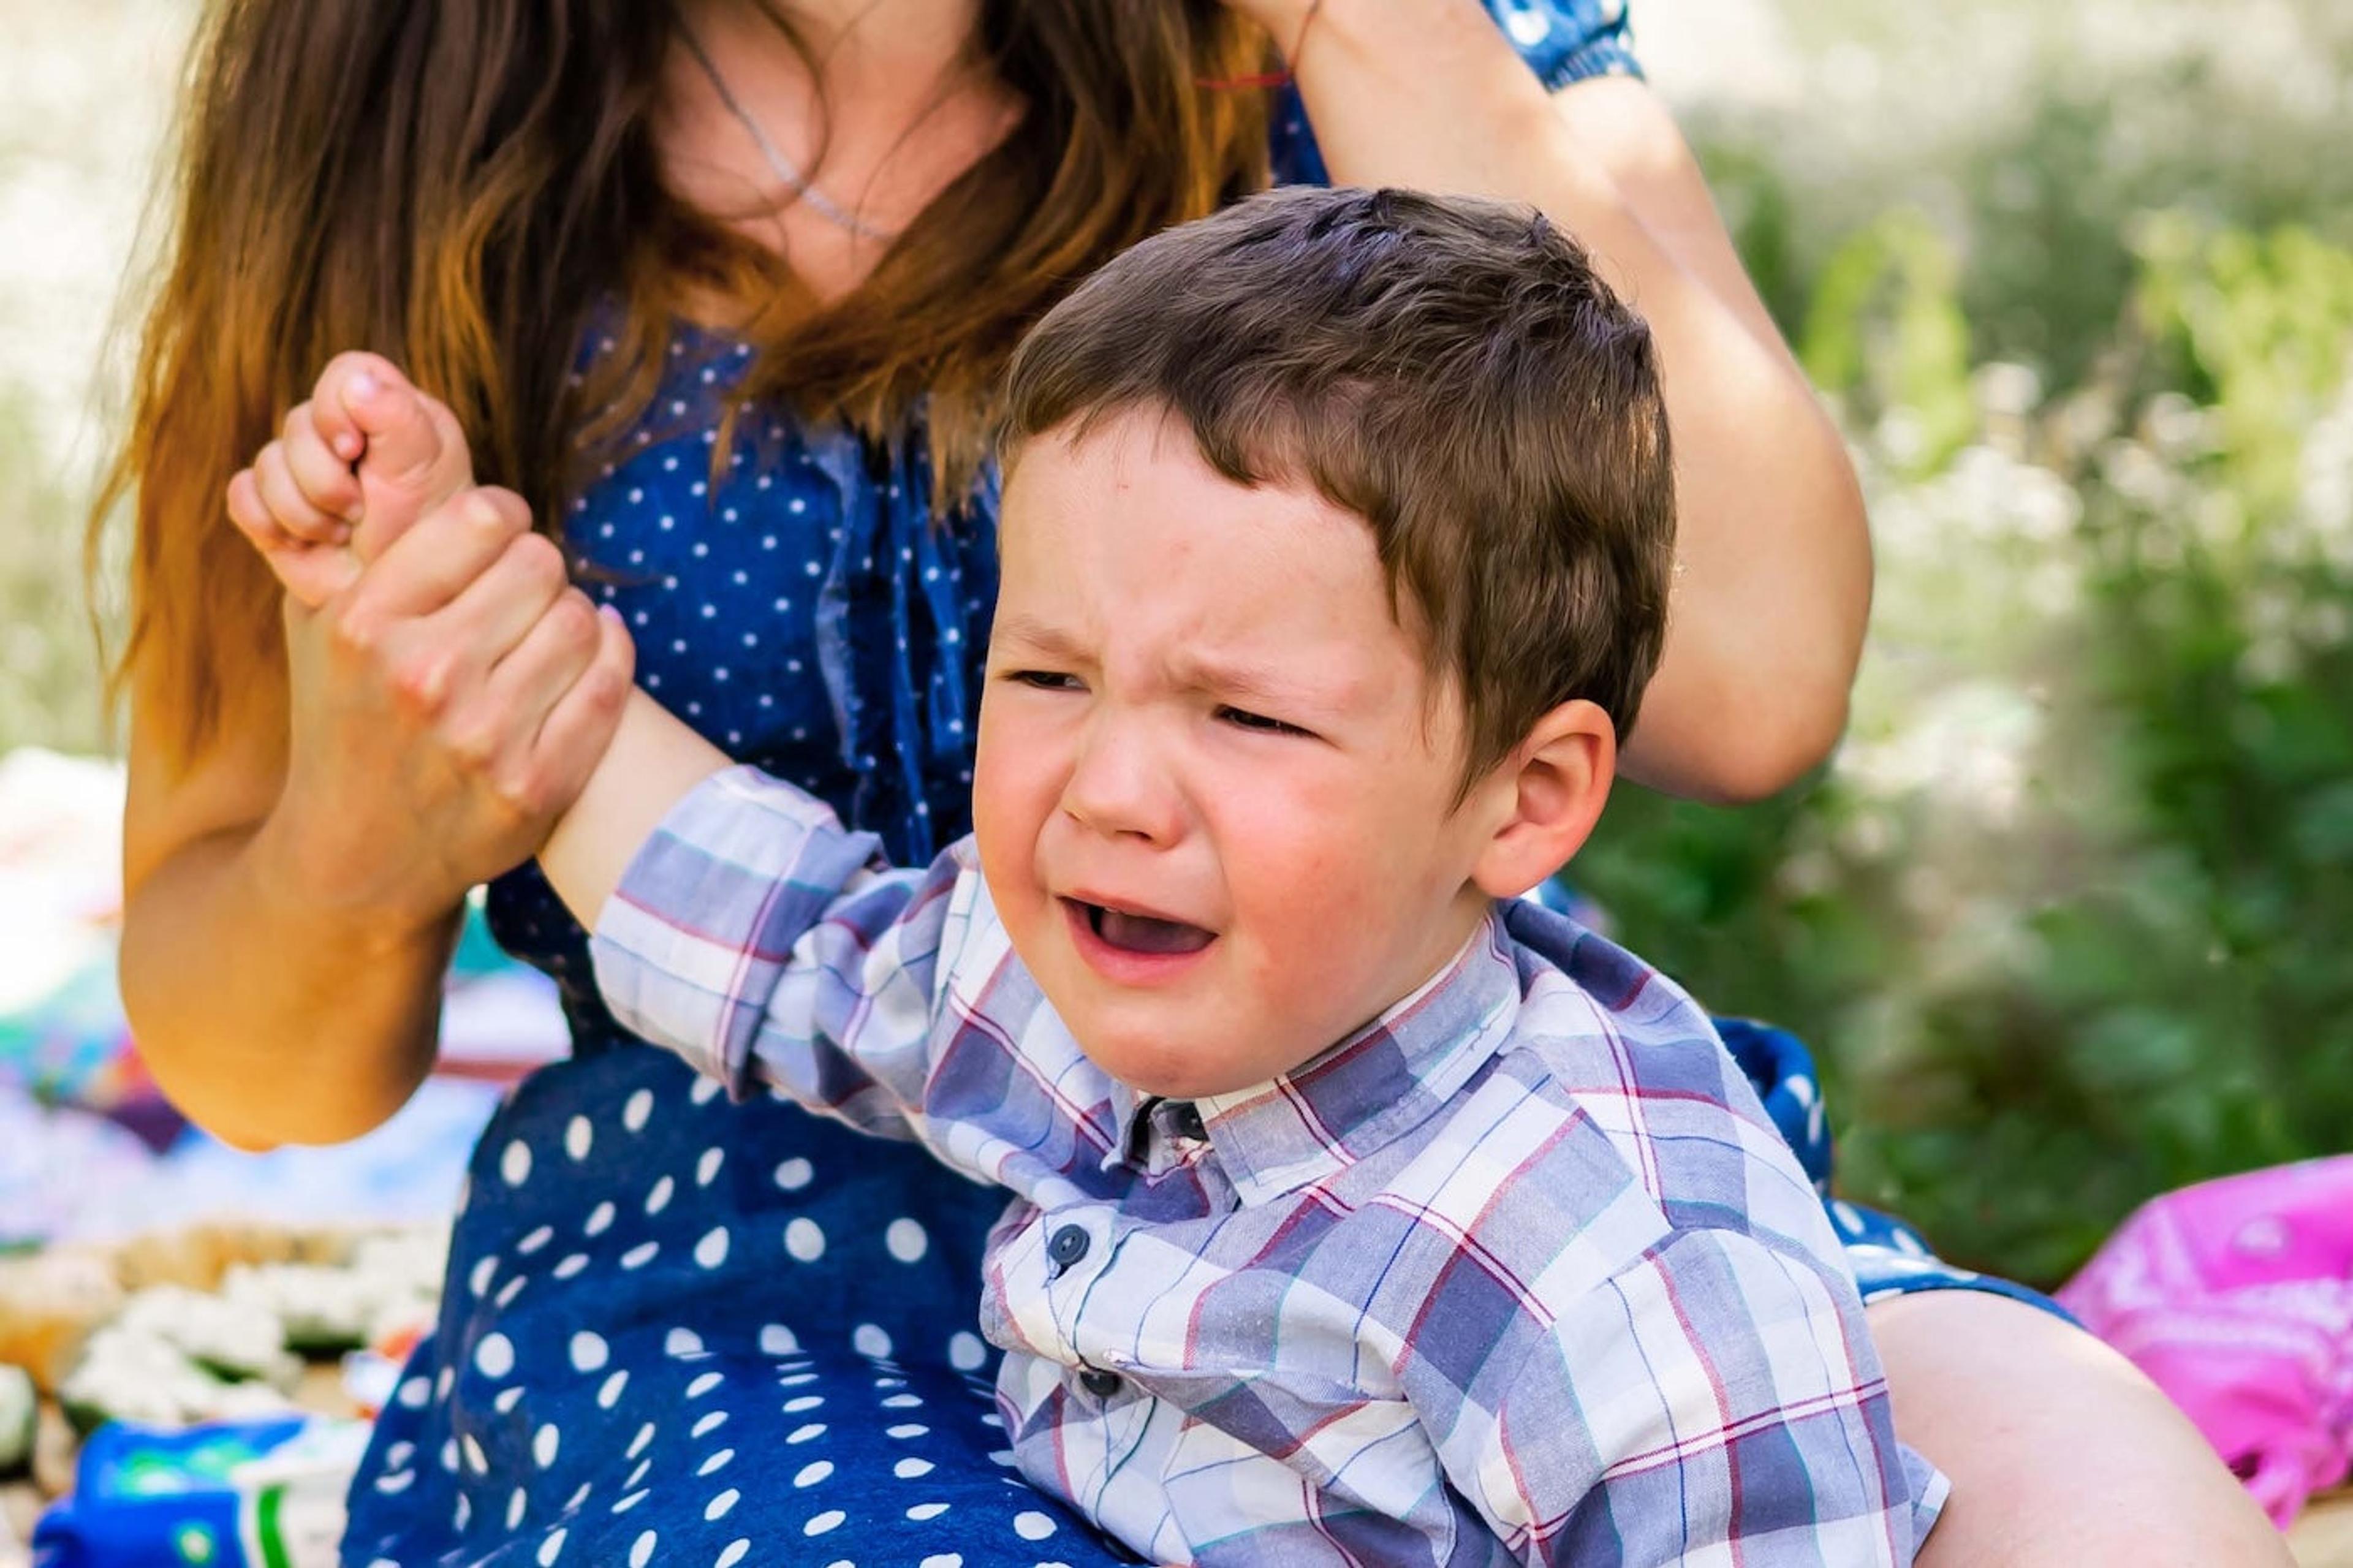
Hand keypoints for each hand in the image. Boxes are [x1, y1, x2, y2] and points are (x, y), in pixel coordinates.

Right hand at [226, 351, 474, 607]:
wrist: (403, 608)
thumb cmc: (431, 540)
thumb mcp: (426, 477)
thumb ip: (400, 421)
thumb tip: (357, 382)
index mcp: (393, 412)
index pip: (345, 373)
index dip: (338, 411)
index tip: (356, 452)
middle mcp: (345, 433)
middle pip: (297, 422)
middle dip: (324, 478)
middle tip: (358, 513)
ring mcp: (304, 469)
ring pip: (266, 463)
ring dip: (304, 510)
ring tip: (341, 534)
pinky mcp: (273, 506)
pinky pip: (242, 496)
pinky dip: (270, 525)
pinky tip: (307, 545)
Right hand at [228, 353, 633, 926]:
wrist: (353, 858)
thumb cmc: (346, 718)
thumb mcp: (326, 624)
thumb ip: (376, 539)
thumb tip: (410, 411)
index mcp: (366, 622)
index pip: (483, 515)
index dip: (500, 520)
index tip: (493, 541)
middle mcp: (423, 676)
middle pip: (542, 560)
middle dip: (536, 571)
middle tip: (518, 596)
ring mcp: (482, 736)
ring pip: (581, 618)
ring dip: (572, 619)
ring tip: (540, 636)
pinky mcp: (536, 785)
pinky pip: (611, 684)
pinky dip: (610, 660)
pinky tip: (586, 658)